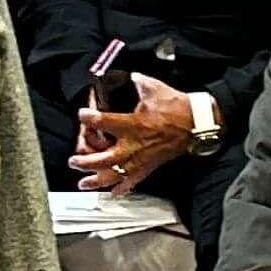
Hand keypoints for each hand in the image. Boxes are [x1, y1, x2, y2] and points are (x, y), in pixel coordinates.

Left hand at [73, 73, 199, 192]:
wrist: (197, 124)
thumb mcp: (155, 89)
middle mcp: (134, 145)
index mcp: (133, 124)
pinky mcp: (150, 166)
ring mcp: (141, 158)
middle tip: (73, 160)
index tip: (82, 115)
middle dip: (86, 162)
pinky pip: (134, 181)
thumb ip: (138, 82)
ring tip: (83, 183)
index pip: (104, 122)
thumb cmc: (177, 107)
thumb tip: (130, 77)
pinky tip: (112, 194)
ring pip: (115, 175)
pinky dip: (122, 189)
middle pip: (104, 159)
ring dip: (97, 181)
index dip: (89, 118)